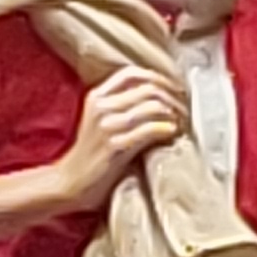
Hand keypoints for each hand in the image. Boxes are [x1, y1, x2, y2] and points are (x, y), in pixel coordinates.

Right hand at [54, 69, 187, 209]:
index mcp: (97, 97)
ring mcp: (108, 126)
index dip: (159, 78)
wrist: (70, 183)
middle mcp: (101, 107)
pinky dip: (168, 129)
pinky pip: (151, 129)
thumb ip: (121, 105)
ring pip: (153, 106)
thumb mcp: (100, 121)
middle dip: (174, 98)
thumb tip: (162, 96)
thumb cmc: (92, 154)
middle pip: (149, 88)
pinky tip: (173, 134)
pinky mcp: (116, 146)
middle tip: (186, 111)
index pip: (132, 73)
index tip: (176, 90)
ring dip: (175, 114)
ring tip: (182, 124)